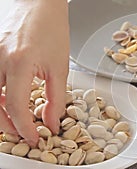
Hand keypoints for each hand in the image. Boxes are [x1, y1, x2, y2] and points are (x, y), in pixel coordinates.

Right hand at [0, 0, 68, 145]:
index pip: (16, 106)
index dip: (25, 128)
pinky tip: (8, 99)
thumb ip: (56, 98)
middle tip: (22, 133)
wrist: (39, 5)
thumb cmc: (51, 28)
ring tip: (16, 120)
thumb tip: (51, 121)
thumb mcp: (60, 66)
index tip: (34, 137)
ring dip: (0, 112)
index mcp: (20, 62)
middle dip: (7, 125)